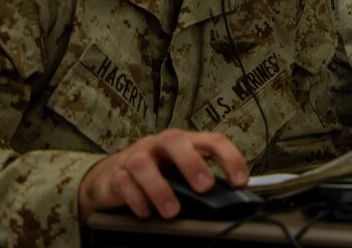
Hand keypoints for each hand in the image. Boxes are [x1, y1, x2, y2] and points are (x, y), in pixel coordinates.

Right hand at [77, 128, 248, 221]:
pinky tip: (146, 212)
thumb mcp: (180, 171)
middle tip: (205, 187)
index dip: (230, 157)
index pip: (211, 140)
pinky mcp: (115, 175)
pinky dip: (136, 199)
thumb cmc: (155, 171)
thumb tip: (226, 199)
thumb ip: (199, 180)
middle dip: (192, 163)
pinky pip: (123, 183)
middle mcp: (160, 145)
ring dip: (159, 188)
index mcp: (184, 142)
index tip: (241, 180)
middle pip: (174, 140)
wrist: (110, 175)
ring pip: (143, 163)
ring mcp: (136, 157)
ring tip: (172, 211)